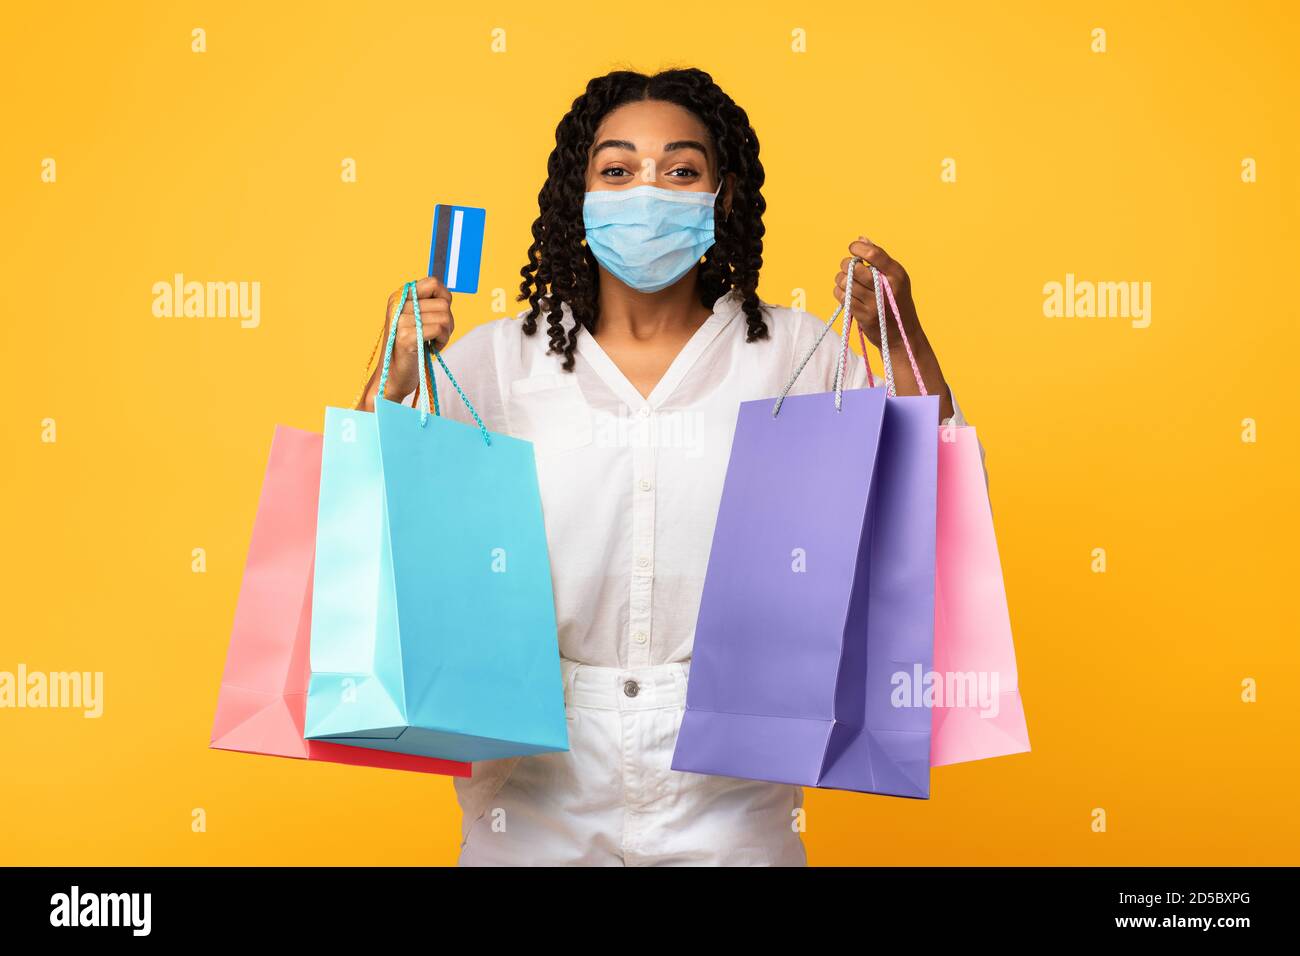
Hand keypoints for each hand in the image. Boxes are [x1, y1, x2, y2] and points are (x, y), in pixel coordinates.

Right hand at [375, 277, 454, 402]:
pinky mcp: (406, 337)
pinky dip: (442, 341)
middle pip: (443, 303)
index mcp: (399, 297)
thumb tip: (447, 294)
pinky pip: (439, 329)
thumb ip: (427, 304)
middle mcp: (397, 305)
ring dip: (446, 332)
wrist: (393, 376)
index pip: (433, 282)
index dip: (445, 297)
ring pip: (444, 316)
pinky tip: (432, 348)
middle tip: (438, 334)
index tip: (440, 314)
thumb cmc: (411, 348)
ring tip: (434, 341)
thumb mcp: (417, 319)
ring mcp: (400, 320)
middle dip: (448, 320)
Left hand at [833, 238, 953, 417]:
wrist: (902, 336)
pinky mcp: (864, 316)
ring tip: (847, 283)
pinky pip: (843, 297)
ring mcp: (875, 303)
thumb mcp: (895, 279)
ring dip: (841, 280)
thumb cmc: (896, 303)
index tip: (852, 247)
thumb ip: (878, 259)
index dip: (858, 248)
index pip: (874, 254)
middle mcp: (887, 287)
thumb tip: (861, 238)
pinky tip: (846, 295)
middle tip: (847, 268)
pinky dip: (840, 294)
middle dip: (845, 265)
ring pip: (845, 282)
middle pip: (855, 268)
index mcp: (897, 274)